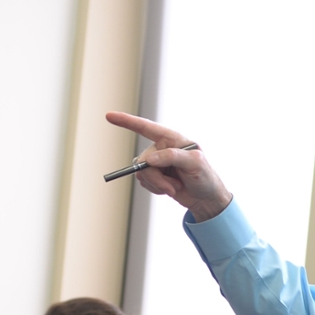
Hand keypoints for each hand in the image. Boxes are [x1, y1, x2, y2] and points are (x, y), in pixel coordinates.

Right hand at [105, 111, 232, 220]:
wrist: (205, 198)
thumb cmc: (205, 176)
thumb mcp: (195, 163)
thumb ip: (172, 157)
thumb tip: (150, 159)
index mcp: (172, 138)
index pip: (146, 127)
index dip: (127, 121)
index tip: (109, 116)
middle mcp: (162, 148)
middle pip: (143, 161)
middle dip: (155, 178)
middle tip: (172, 187)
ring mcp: (157, 163)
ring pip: (142, 174)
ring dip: (157, 185)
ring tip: (174, 187)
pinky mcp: (154, 176)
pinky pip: (144, 183)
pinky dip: (156, 190)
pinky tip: (169, 189)